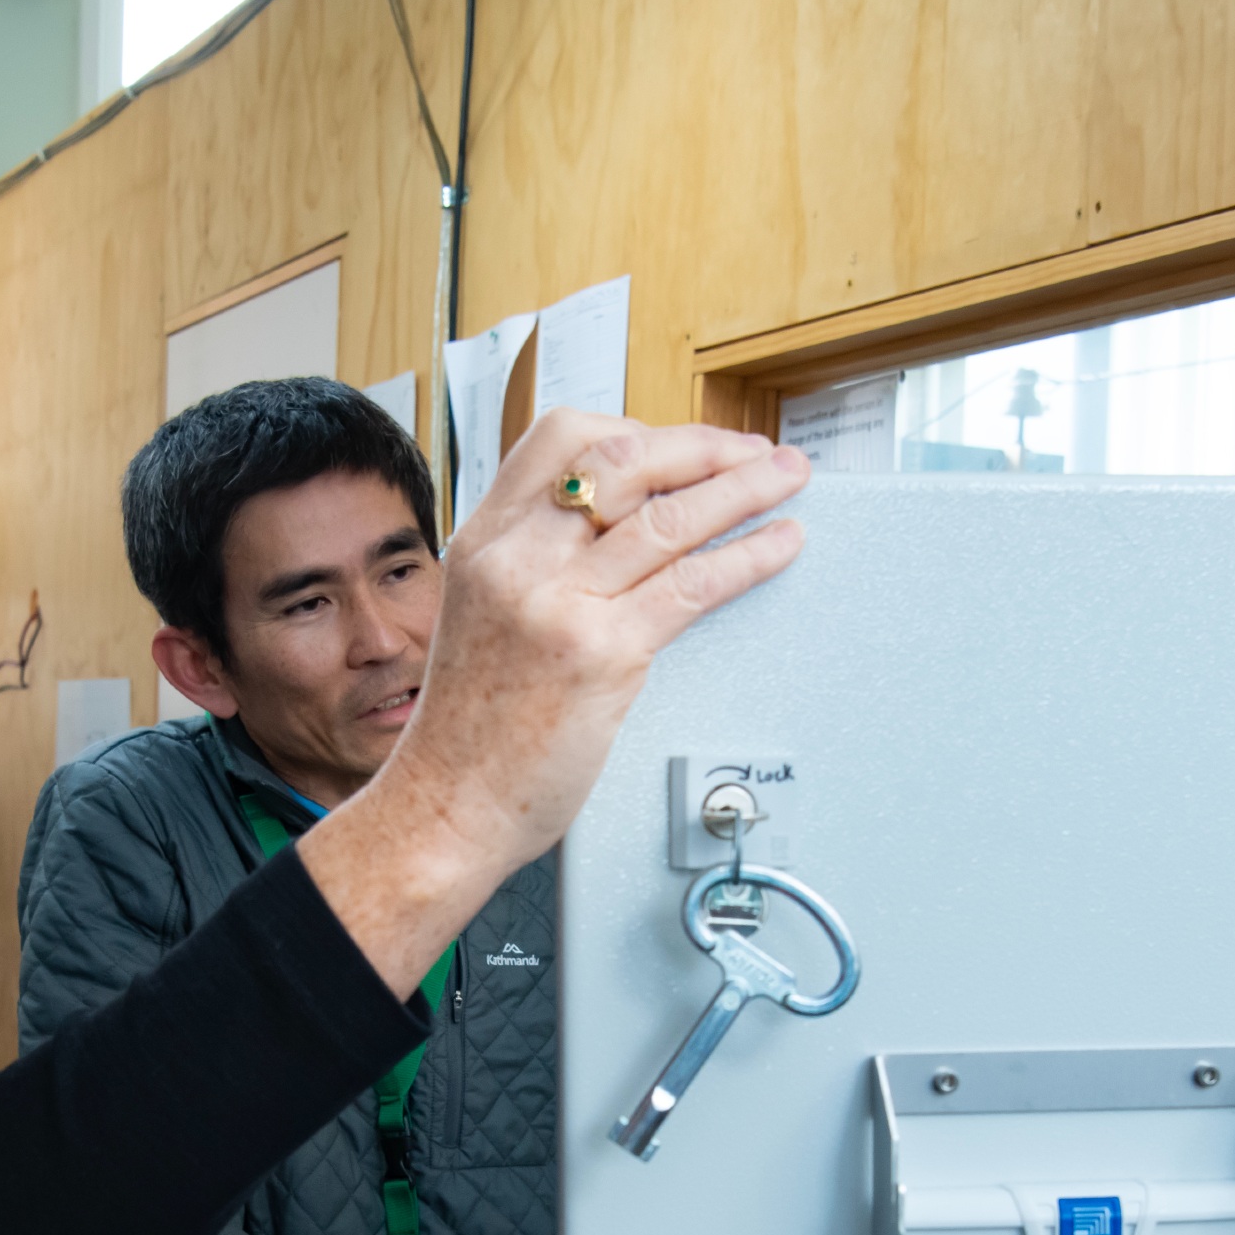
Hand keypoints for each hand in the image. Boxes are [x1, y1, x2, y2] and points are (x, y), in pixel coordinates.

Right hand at [300, 416, 810, 991]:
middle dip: (705, 448)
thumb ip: (538, 564)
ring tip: (786, 479)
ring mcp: (559, 605)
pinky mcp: (602, 654)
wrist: (448, 804)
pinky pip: (692, 585)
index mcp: (483, 542)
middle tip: (754, 451)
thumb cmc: (472, 728)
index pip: (562, 439)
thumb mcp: (484, 614)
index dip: (636, 430)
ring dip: (744, 489)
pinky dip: (748, 557)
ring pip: (670, 517)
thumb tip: (622, 527)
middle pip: (625, 463)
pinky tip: (777, 546)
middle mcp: (517, 561)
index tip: (683, 444)